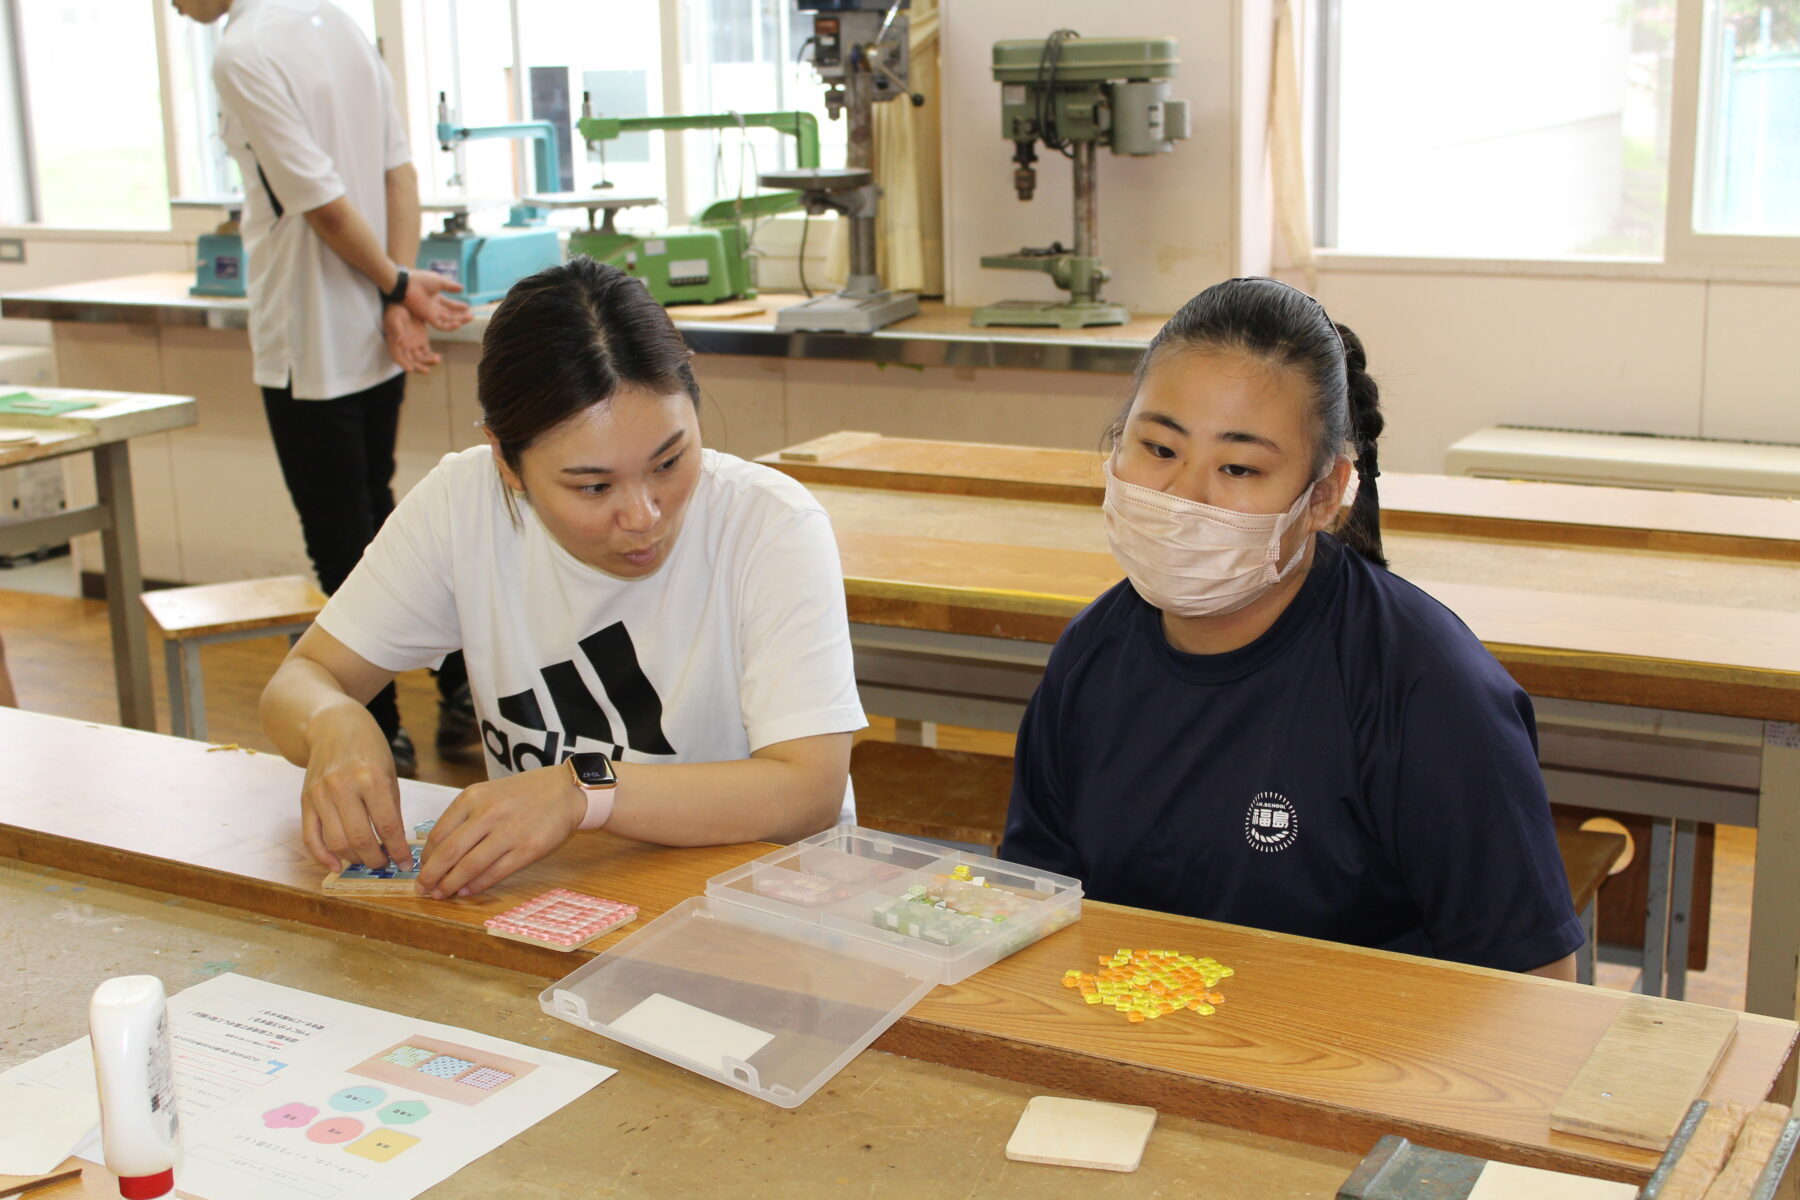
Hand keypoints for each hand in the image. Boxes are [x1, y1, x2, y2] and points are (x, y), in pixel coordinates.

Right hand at [299, 704, 410, 871]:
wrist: (332, 726)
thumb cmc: (368, 749)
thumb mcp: (389, 773)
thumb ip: (391, 808)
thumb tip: (395, 846)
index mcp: (372, 778)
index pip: (387, 825)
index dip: (398, 850)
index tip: (406, 864)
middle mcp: (343, 787)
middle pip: (359, 838)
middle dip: (375, 859)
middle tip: (385, 865)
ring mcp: (320, 794)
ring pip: (336, 842)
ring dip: (354, 859)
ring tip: (368, 861)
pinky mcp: (305, 800)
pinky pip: (310, 837)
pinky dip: (323, 856)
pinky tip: (337, 865)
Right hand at [383, 305, 440, 373]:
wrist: (404, 304)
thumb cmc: (395, 310)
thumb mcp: (394, 318)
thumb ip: (397, 330)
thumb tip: (400, 342)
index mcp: (393, 343)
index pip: (397, 357)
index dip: (403, 364)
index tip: (410, 369)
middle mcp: (403, 348)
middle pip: (410, 362)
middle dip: (418, 367)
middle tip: (426, 371)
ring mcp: (413, 346)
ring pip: (421, 359)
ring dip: (427, 362)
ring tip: (436, 360)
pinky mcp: (422, 343)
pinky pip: (427, 353)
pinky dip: (432, 357)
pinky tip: (438, 357)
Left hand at [403, 269, 473, 331]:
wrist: (407, 284)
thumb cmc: (421, 280)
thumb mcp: (439, 281)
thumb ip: (450, 286)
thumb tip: (462, 288)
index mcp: (435, 297)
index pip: (449, 304)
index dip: (458, 306)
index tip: (468, 307)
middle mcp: (434, 307)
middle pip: (450, 314)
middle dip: (461, 315)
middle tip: (472, 316)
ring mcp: (431, 313)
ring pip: (448, 320)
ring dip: (459, 320)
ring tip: (469, 318)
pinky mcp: (428, 318)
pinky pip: (440, 325)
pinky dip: (450, 326)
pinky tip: (459, 324)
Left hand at [416, 766, 584, 898]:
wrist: (565, 791)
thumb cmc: (523, 793)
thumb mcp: (488, 793)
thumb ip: (464, 817)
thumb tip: (438, 852)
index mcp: (473, 797)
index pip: (439, 833)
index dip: (426, 858)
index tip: (421, 870)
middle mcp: (488, 814)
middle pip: (449, 852)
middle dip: (431, 876)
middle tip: (423, 889)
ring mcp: (509, 833)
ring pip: (469, 866)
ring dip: (451, 885)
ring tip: (441, 894)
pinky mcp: (528, 850)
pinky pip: (495, 873)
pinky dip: (477, 885)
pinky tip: (467, 890)